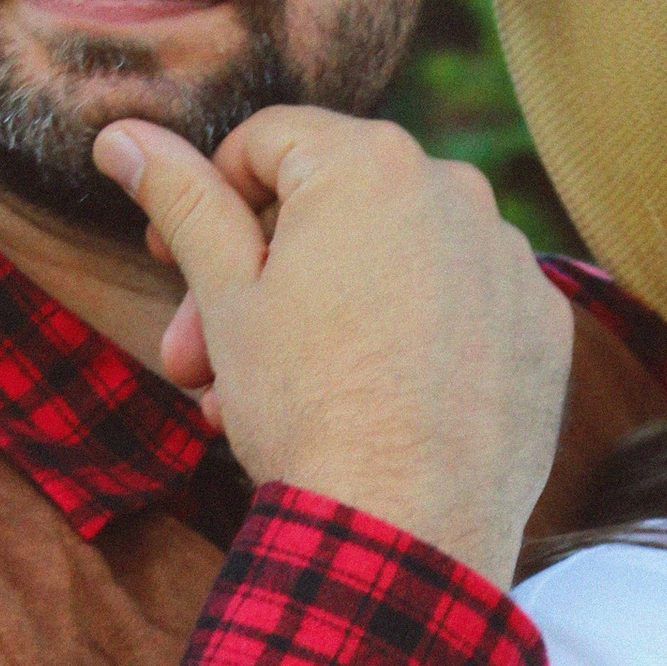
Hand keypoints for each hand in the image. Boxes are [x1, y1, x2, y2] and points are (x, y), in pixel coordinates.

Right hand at [97, 108, 572, 589]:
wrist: (404, 529)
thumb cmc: (305, 408)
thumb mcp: (225, 297)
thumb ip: (181, 200)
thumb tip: (122, 136)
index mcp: (368, 161)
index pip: (266, 142)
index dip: (207, 200)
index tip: (172, 263)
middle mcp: (455, 189)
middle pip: (332, 206)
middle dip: (257, 277)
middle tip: (201, 358)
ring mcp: (509, 259)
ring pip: (396, 259)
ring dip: (330, 310)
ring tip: (277, 397)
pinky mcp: (543, 325)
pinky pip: (463, 307)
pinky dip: (415, 337)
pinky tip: (374, 401)